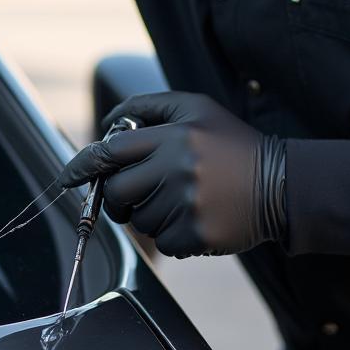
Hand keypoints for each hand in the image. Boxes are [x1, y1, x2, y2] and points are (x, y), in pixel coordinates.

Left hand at [59, 92, 285, 256]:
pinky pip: (162, 242)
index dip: (83, 165)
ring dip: (151, 213)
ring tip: (185, 198)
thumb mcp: (195, 108)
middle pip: (118, 191)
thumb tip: (106, 126)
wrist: (283, 183)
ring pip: (139, 220)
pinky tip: (197, 215)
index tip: (66, 177)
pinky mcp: (197, 235)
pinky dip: (172, 233)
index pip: (110, 151)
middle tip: (139, 191)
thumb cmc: (231, 143)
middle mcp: (178, 168)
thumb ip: (148, 107)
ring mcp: (187, 204)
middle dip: (120, 195)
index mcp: (174, 135)